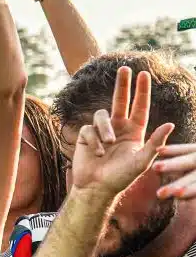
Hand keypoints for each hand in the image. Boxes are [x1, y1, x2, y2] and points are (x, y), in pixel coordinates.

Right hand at [69, 65, 171, 199]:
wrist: (97, 187)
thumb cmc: (121, 177)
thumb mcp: (142, 162)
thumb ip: (156, 143)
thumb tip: (170, 124)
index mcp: (134, 132)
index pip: (140, 107)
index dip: (142, 91)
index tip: (143, 74)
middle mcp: (118, 128)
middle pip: (120, 101)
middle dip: (123, 85)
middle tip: (125, 68)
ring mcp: (101, 131)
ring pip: (102, 115)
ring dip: (105, 130)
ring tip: (107, 146)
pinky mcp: (86, 136)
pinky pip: (89, 129)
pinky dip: (94, 142)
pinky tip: (96, 153)